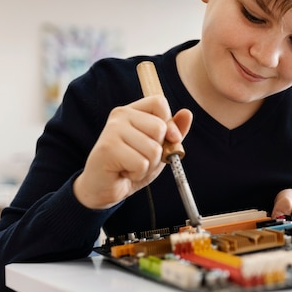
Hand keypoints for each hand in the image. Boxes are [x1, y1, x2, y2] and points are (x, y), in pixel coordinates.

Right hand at [73, 96, 192, 209]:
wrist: (104, 188)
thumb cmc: (131, 165)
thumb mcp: (158, 147)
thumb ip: (172, 131)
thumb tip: (187, 113)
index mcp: (132, 111)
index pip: (159, 102)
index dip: (169, 123)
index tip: (168, 139)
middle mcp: (121, 115)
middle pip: (160, 128)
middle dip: (158, 151)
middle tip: (141, 158)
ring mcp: (112, 130)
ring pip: (153, 149)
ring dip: (148, 165)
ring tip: (131, 166)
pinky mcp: (108, 148)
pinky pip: (141, 163)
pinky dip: (138, 173)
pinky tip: (124, 172)